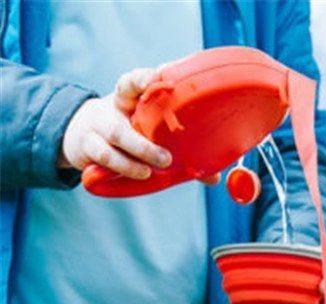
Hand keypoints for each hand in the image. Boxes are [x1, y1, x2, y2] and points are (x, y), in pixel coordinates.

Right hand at [59, 66, 220, 183]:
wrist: (83, 138)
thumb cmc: (128, 133)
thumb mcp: (150, 133)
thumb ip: (180, 151)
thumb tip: (212, 177)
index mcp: (128, 100)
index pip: (131, 83)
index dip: (143, 79)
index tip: (160, 75)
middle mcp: (111, 111)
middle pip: (121, 121)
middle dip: (143, 143)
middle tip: (167, 159)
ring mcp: (96, 130)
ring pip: (111, 143)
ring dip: (132, 160)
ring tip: (149, 172)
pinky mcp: (87, 149)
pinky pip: (100, 158)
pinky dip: (118, 169)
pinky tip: (136, 177)